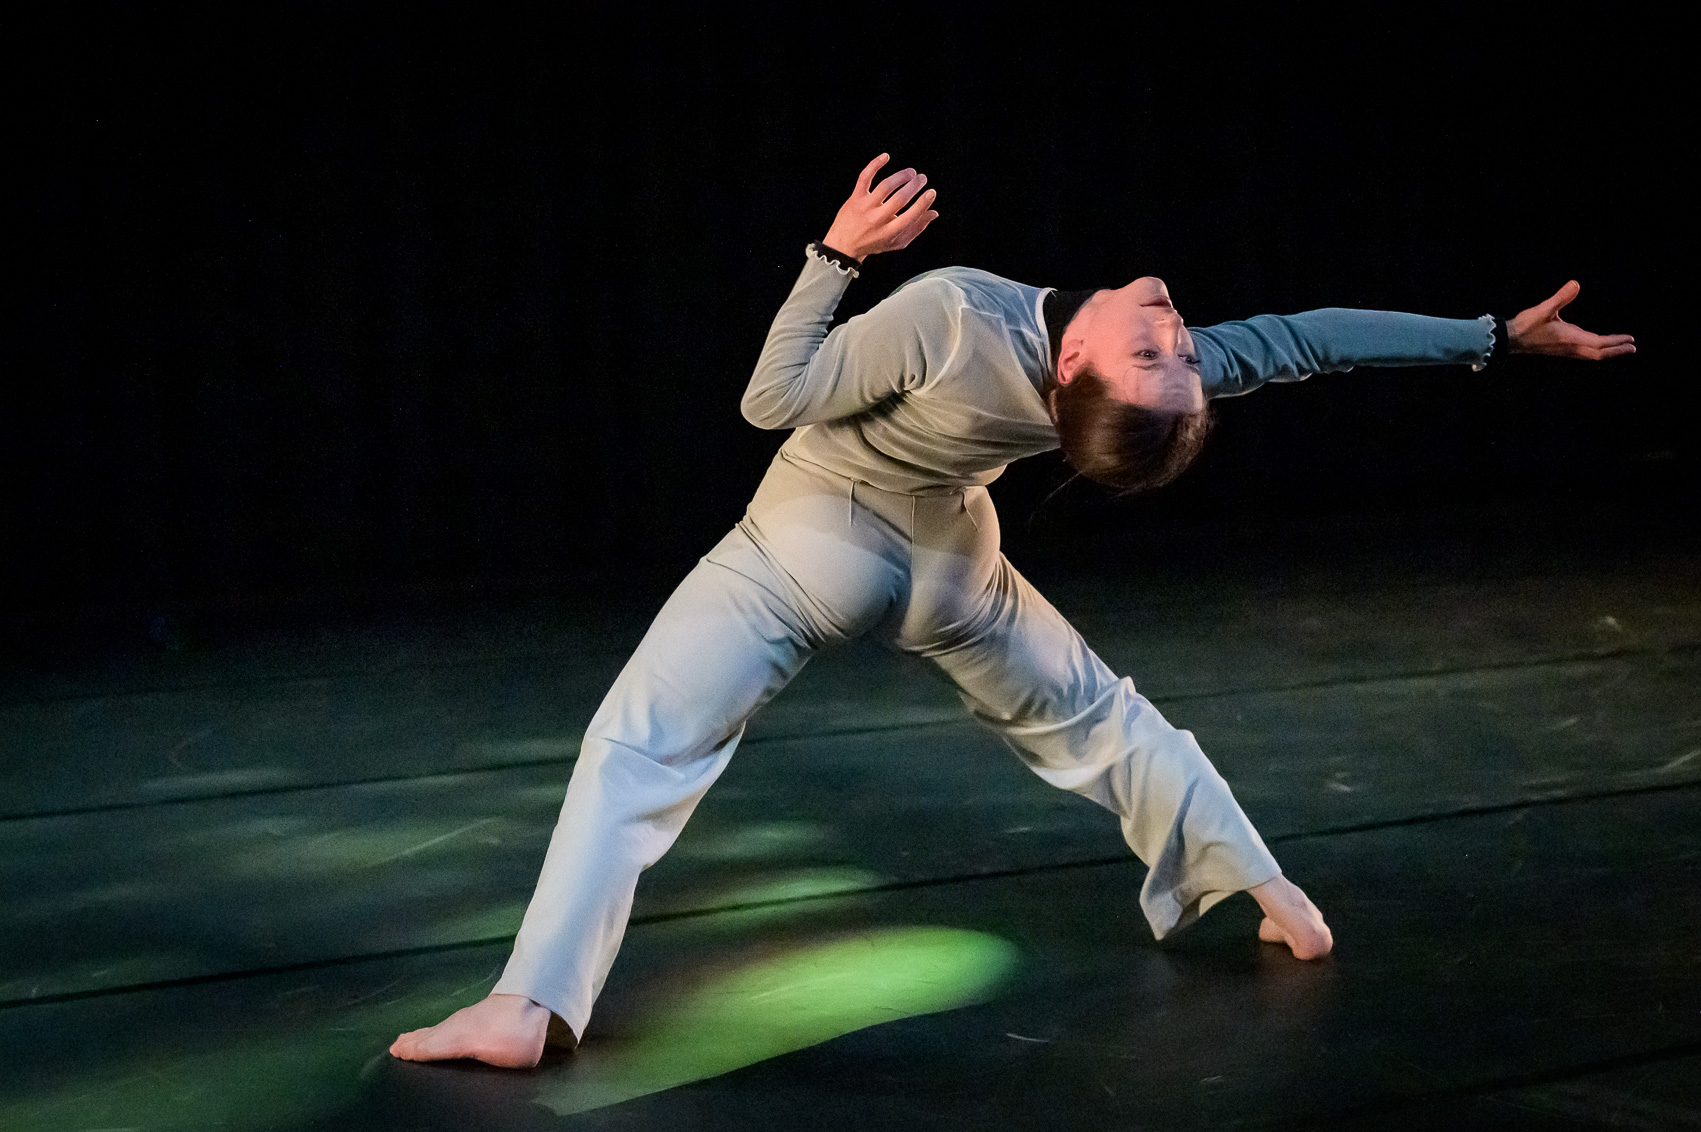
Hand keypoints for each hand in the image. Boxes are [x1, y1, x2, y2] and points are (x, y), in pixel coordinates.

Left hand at [821, 154, 938, 260]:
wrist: (843, 244)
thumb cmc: (874, 242)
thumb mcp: (896, 242)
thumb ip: (916, 228)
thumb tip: (934, 212)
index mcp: (889, 232)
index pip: (910, 216)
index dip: (923, 203)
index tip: (931, 192)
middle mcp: (877, 220)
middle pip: (900, 199)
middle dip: (914, 186)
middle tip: (922, 179)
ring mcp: (865, 207)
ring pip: (885, 186)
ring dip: (901, 176)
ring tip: (911, 172)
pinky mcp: (855, 198)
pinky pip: (865, 177)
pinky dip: (875, 164)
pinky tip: (886, 157)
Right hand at [1508, 281, 1634, 359]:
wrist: (1510, 339)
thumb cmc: (1526, 325)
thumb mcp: (1544, 309)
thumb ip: (1561, 297)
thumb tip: (1575, 284)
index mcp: (1570, 339)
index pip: (1599, 343)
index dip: (1616, 342)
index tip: (1631, 340)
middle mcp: (1570, 347)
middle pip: (1598, 354)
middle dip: (1616, 350)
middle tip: (1632, 348)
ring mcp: (1565, 350)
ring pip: (1592, 355)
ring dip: (1607, 352)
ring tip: (1620, 348)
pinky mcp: (1561, 350)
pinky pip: (1584, 353)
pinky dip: (1596, 352)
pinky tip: (1596, 347)